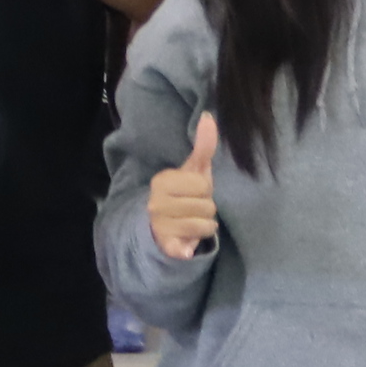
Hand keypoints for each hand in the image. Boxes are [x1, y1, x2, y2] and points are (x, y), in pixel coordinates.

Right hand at [150, 113, 222, 259]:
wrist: (162, 226)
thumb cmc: (184, 193)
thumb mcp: (193, 170)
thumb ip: (203, 145)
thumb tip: (209, 117)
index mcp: (162, 181)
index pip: (204, 186)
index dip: (205, 190)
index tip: (194, 192)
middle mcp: (156, 203)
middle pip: (207, 207)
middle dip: (206, 209)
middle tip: (194, 208)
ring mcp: (159, 226)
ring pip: (205, 226)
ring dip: (205, 226)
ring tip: (193, 222)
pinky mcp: (165, 247)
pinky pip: (185, 249)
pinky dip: (187, 249)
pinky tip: (186, 245)